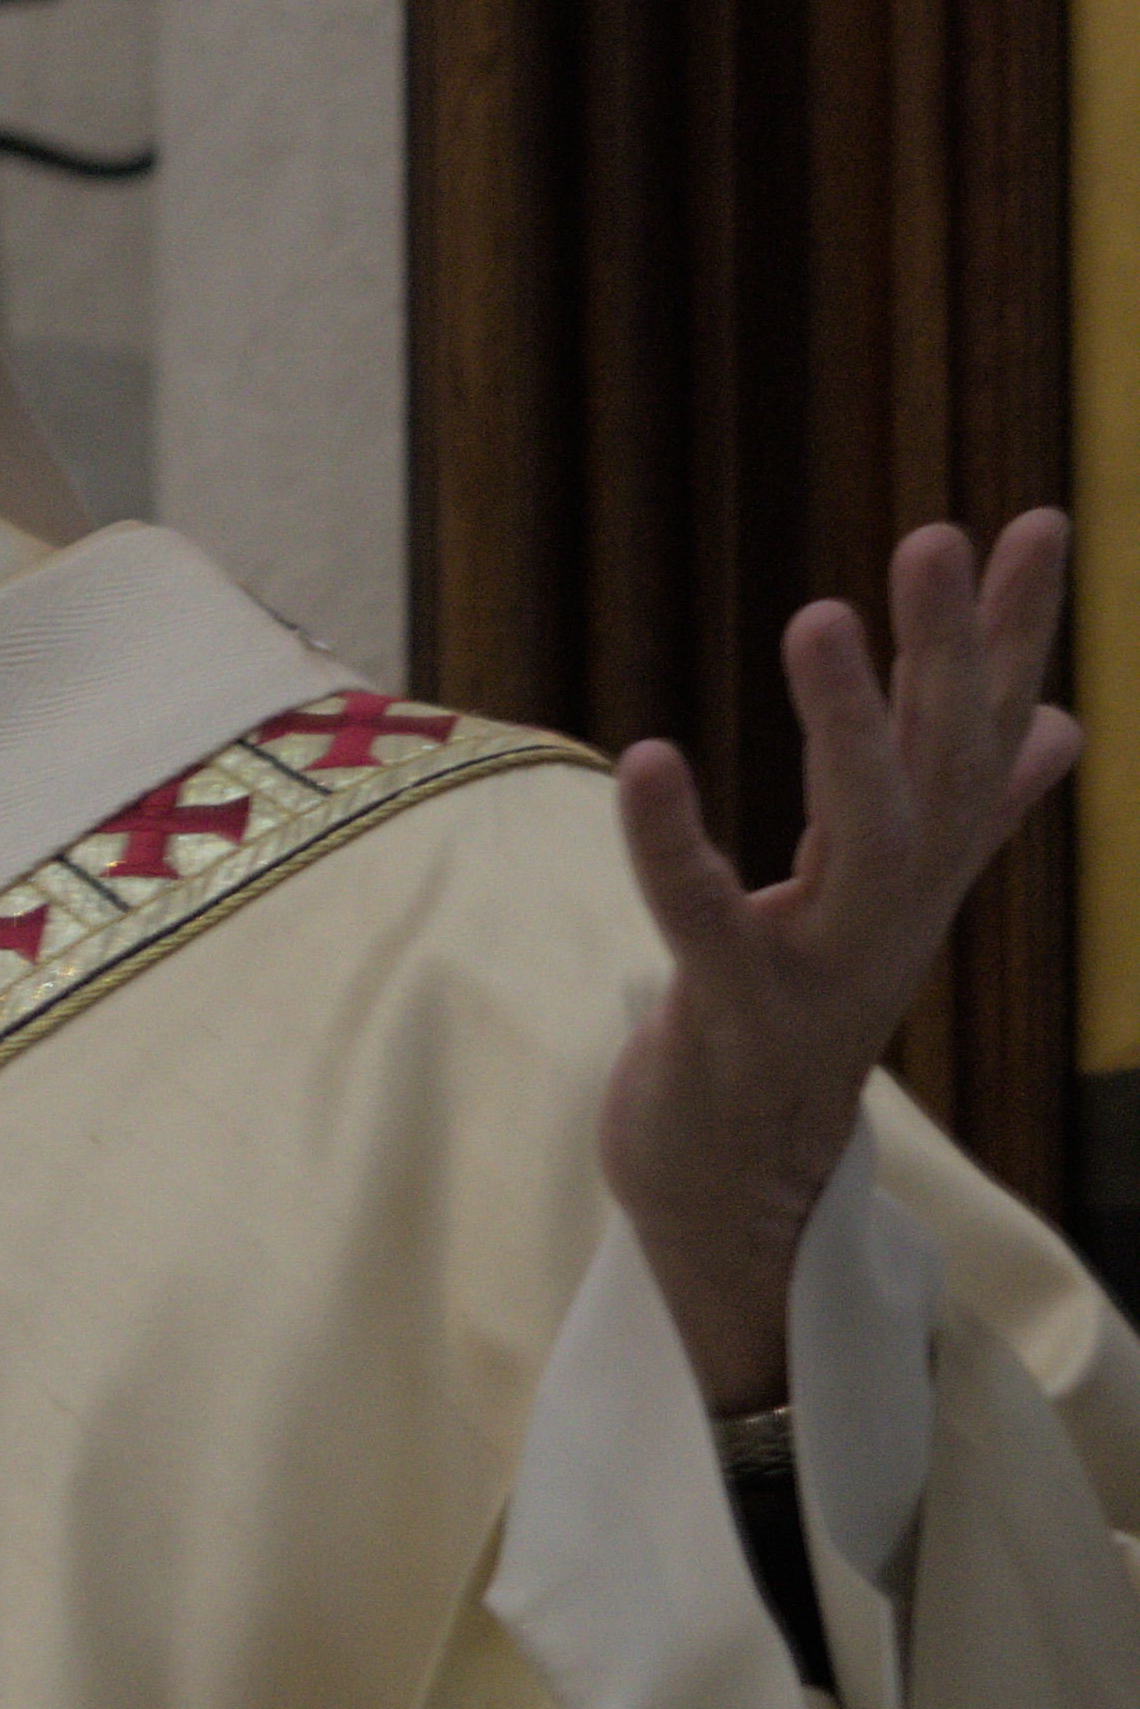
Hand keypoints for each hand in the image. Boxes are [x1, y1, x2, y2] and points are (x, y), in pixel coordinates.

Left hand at [601, 512, 1080, 1410]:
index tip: (1036, 517)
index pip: (980, 731)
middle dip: (949, 650)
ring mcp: (823, 963)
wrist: (748, 1191)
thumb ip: (973, 808)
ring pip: (859, 834)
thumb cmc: (802, 1022)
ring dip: (844, 724)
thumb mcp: (889, 900)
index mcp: (920, 871)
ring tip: (817, 614)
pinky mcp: (734, 1014)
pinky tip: (647, 761)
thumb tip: (1061, 720)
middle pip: (940, 766)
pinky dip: (673, 843)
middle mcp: (892, 909)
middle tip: (942, 533)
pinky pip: (705, 917)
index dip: (1009, 629)